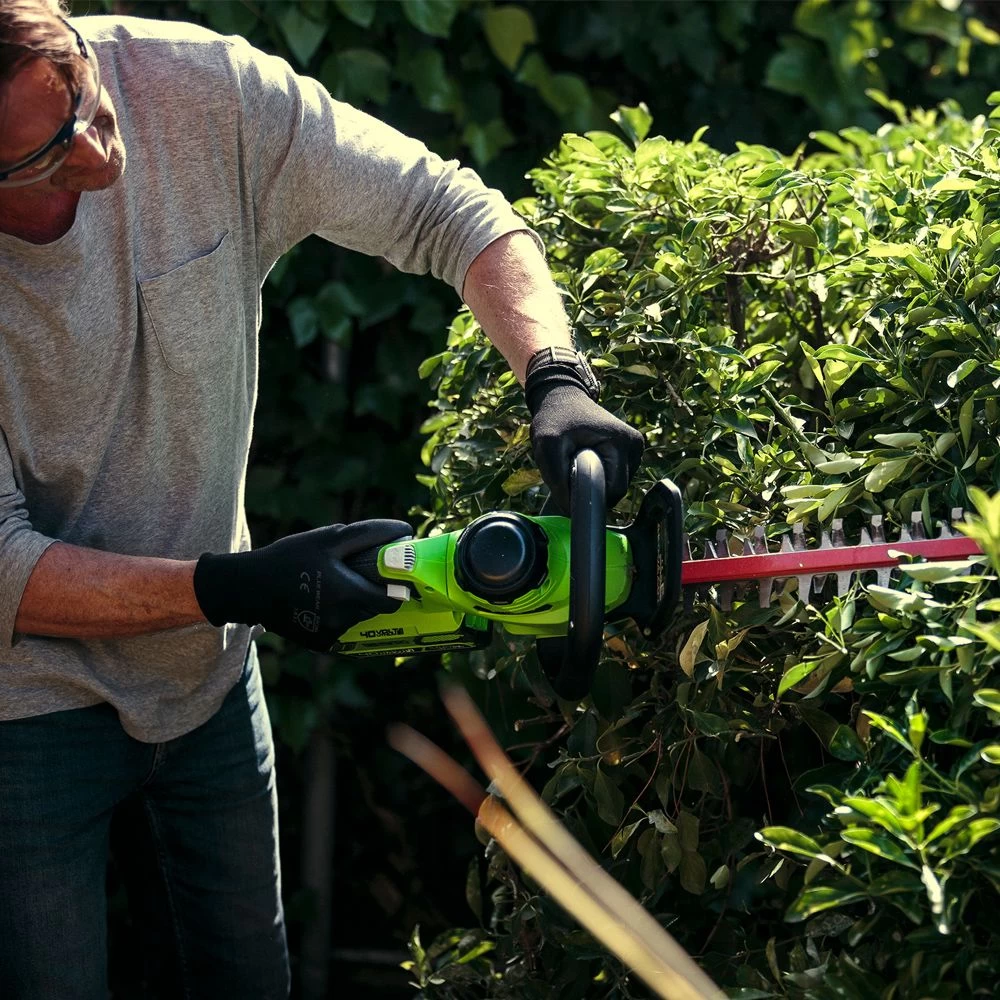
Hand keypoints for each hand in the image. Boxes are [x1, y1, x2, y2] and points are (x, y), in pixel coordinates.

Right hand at [193, 519, 411, 650]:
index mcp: (348, 595)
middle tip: (363, 575)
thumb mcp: (328, 539)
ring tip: (339, 585)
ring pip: (360, 619)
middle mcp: (343, 621)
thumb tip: (404, 531)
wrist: (248, 588)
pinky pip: (343, 630)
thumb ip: (369, 535)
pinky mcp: (319, 643)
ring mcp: (331, 636)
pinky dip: (341, 617)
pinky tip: (325, 601)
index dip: (399, 588)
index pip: (393, 600)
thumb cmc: (290, 558)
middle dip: (376, 593)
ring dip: (357, 605)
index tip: (396, 576)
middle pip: (376, 610)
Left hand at [525, 350, 643, 512]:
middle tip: (570, 472)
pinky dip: (600, 474)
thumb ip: (557, 480)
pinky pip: (615, 476)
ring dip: (595, 481)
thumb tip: (571, 511)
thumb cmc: (554, 419)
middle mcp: (634, 445)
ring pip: (616, 485)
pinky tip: (587, 459)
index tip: (570, 488)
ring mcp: (634, 448)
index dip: (591, 497)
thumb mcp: (547, 446)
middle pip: (616, 490)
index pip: (613, 491)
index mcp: (623, 443)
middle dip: (592, 488)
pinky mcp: (630, 451)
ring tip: (577, 462)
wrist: (562, 397)